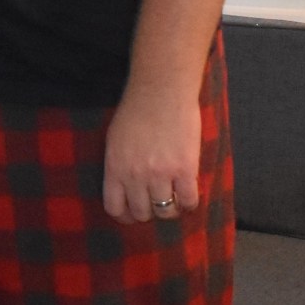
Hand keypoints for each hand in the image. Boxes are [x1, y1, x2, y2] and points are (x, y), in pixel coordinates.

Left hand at [102, 84, 200, 224]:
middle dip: (149, 211)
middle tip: (156, 200)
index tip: (133, 213)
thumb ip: (119, 166)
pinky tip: (188, 192)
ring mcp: (161, 174)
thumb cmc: (136, 109)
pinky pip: (188, 202)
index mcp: (114, 167)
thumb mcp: (115, 139)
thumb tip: (125, 191)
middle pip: (142, 213)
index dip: (125, 215)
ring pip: (165, 211)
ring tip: (174, 196)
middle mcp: (135, 175)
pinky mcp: (185, 169)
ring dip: (170, 208)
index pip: (115, 208)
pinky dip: (189, 202)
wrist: (161, 89)